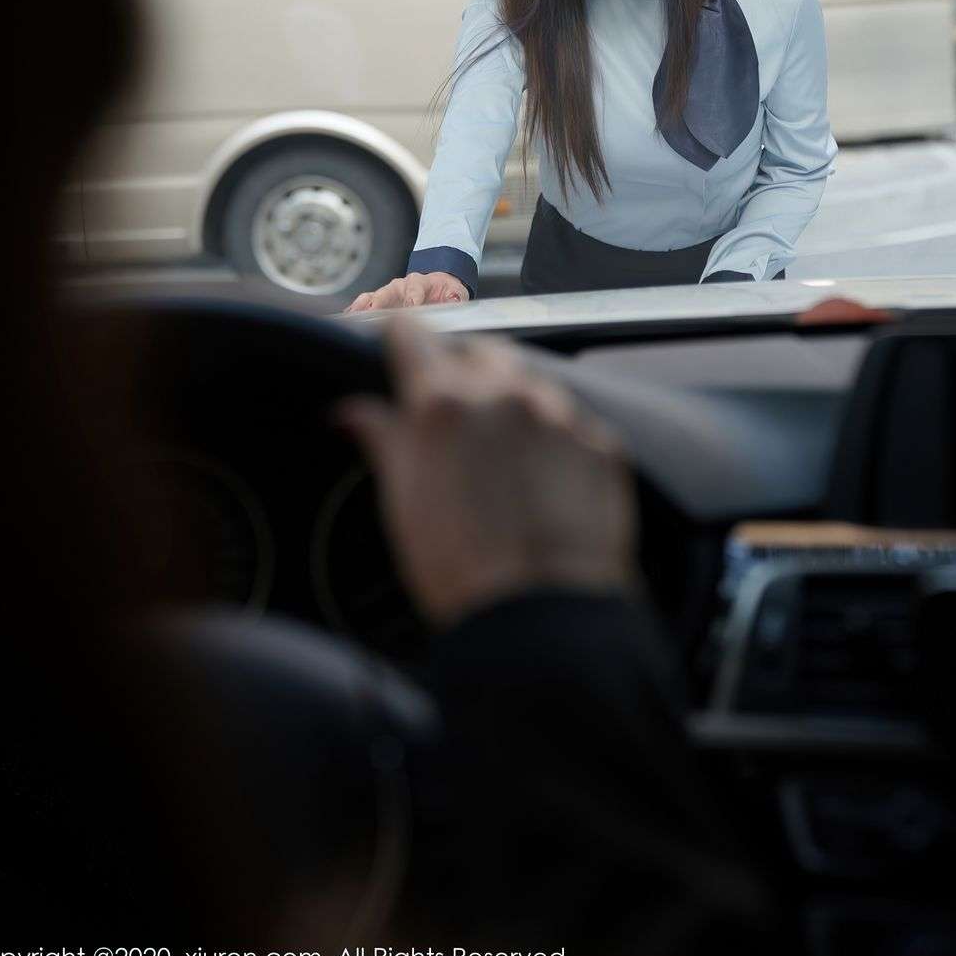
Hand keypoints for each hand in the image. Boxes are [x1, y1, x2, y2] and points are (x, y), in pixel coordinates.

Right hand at [332, 315, 635, 626]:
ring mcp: (561, 416)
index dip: (400, 336)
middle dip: (460, 366)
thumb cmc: (462, 571)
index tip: (397, 342)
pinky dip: (554, 437)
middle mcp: (505, 395)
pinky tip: (542, 480)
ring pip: (530, 381)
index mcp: (443, 404)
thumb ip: (381, 440)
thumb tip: (353, 412)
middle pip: (478, 348)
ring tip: (499, 456)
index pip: (412, 333)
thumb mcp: (401, 504)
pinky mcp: (603, 445)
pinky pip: (573, 421)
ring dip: (510, 400)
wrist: (545, 622)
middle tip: (449, 409)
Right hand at [343, 271, 467, 312]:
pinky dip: (354, 313)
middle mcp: (400, 287)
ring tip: (349, 318)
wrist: (437, 286)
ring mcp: (387, 294)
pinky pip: (364, 307)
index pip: (414, 290)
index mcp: (419, 283)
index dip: (412, 299)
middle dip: (377, 304)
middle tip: (369, 313)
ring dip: (359, 308)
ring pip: (370, 299)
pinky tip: (344, 321)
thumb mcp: (456, 293)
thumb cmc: (445, 291)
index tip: (409, 308)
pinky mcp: (379, 303)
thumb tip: (455, 303)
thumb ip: (456, 298)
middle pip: (385, 294)